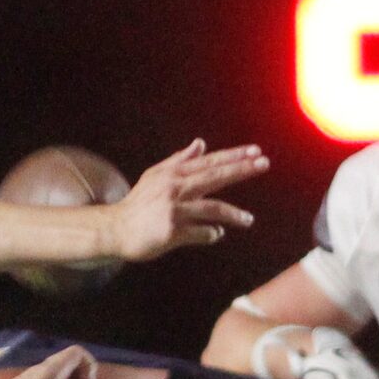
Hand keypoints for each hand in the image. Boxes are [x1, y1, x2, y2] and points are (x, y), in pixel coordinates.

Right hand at [103, 140, 265, 262]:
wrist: (115, 229)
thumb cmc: (138, 203)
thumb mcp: (156, 176)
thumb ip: (179, 160)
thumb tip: (201, 143)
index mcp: (173, 173)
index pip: (209, 161)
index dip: (233, 156)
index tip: (255, 152)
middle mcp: (174, 188)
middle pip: (214, 176)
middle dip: (241, 169)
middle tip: (264, 164)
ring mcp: (173, 210)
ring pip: (212, 208)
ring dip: (234, 214)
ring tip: (249, 220)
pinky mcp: (172, 231)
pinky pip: (201, 233)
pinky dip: (212, 234)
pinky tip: (218, 234)